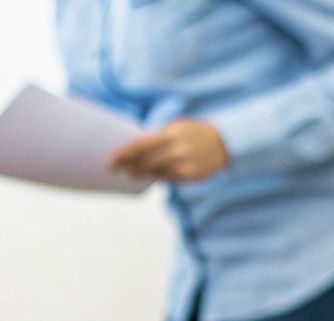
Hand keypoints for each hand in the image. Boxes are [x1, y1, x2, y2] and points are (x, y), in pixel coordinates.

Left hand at [108, 119, 229, 181]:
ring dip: (141, 173)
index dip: (123, 154)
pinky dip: (157, 176)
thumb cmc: (193, 133)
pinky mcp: (189, 175)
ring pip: (154, 172)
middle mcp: (176, 149)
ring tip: (132, 173)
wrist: (223, 142)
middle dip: (128, 166)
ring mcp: (183, 164)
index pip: (140, 145)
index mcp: (170, 134)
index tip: (110, 160)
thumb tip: (135, 150)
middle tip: (116, 168)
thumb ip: (157, 138)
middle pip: (144, 161)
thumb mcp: (176, 128)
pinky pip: (167, 178)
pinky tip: (151, 176)